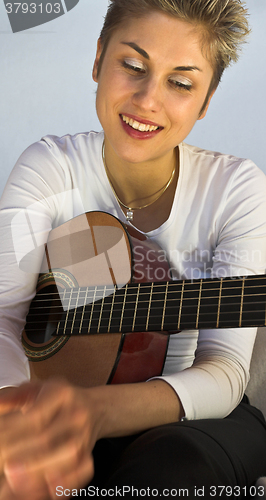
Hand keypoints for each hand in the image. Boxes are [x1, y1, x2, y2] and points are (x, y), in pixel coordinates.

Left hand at [0, 380, 98, 498]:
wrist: (95, 408)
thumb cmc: (58, 401)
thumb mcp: (35, 390)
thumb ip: (12, 396)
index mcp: (60, 394)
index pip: (34, 416)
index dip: (13, 432)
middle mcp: (76, 414)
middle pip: (48, 438)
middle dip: (21, 455)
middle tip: (4, 465)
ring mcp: (84, 436)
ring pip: (66, 457)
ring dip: (38, 471)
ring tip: (13, 479)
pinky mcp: (89, 456)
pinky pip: (81, 472)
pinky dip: (65, 483)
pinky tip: (46, 488)